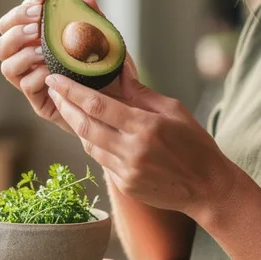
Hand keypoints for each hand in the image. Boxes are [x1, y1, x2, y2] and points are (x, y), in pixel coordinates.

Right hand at [0, 0, 147, 134]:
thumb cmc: (104, 70)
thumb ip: (92, 20)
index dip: (22, 8)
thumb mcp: (101, 41)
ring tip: (44, 49)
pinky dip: (37, 75)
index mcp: (34, 43)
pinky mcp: (40, 102)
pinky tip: (52, 69)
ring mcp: (32, 83)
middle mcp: (27, 62)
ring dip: (23, 54)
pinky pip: (27, 86)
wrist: (116, 105)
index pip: (13, 22)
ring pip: (7, 66)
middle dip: (16, 28)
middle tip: (38, 25)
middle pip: (2, 43)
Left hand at [45, 71, 233, 219]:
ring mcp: (126, 171)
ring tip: (68, 106)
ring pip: (88, 144)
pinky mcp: (125, 185)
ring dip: (76, 124)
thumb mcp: (174, 110)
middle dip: (64, 105)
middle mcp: (131, 151)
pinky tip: (92, 131)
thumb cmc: (195, 144)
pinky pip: (101, 161)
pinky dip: (94, 144)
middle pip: (84, 125)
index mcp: (145, 127)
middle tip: (52, 89)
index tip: (55, 78)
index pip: (97, 105)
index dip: (71, 90)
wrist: (208, 188)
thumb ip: (141, 93)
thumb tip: (118, 71)